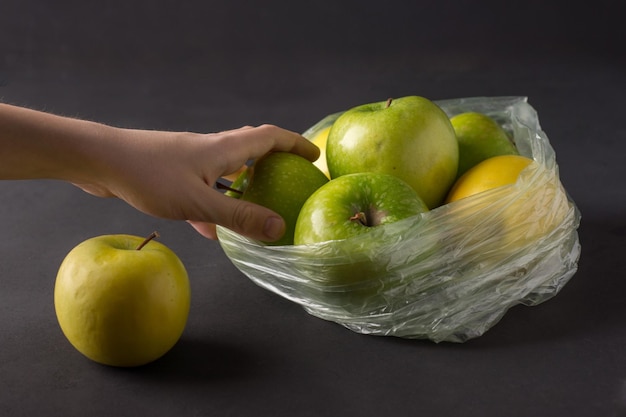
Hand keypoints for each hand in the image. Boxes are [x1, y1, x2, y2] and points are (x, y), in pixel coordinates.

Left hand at [75, 124, 319, 240]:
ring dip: (245, 185)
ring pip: (228, 171)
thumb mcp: (198, 203)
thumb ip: (238, 217)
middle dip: (275, 161)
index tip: (314, 157)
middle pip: (252, 149)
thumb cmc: (148, 176)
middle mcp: (211, 150)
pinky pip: (204, 188)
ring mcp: (191, 161)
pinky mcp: (173, 174)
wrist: (99, 161)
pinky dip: (215, 205)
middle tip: (292, 177)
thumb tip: (279, 229)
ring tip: (258, 206)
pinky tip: (210, 230)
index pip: (270, 137)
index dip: (295, 144)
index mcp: (224, 149)